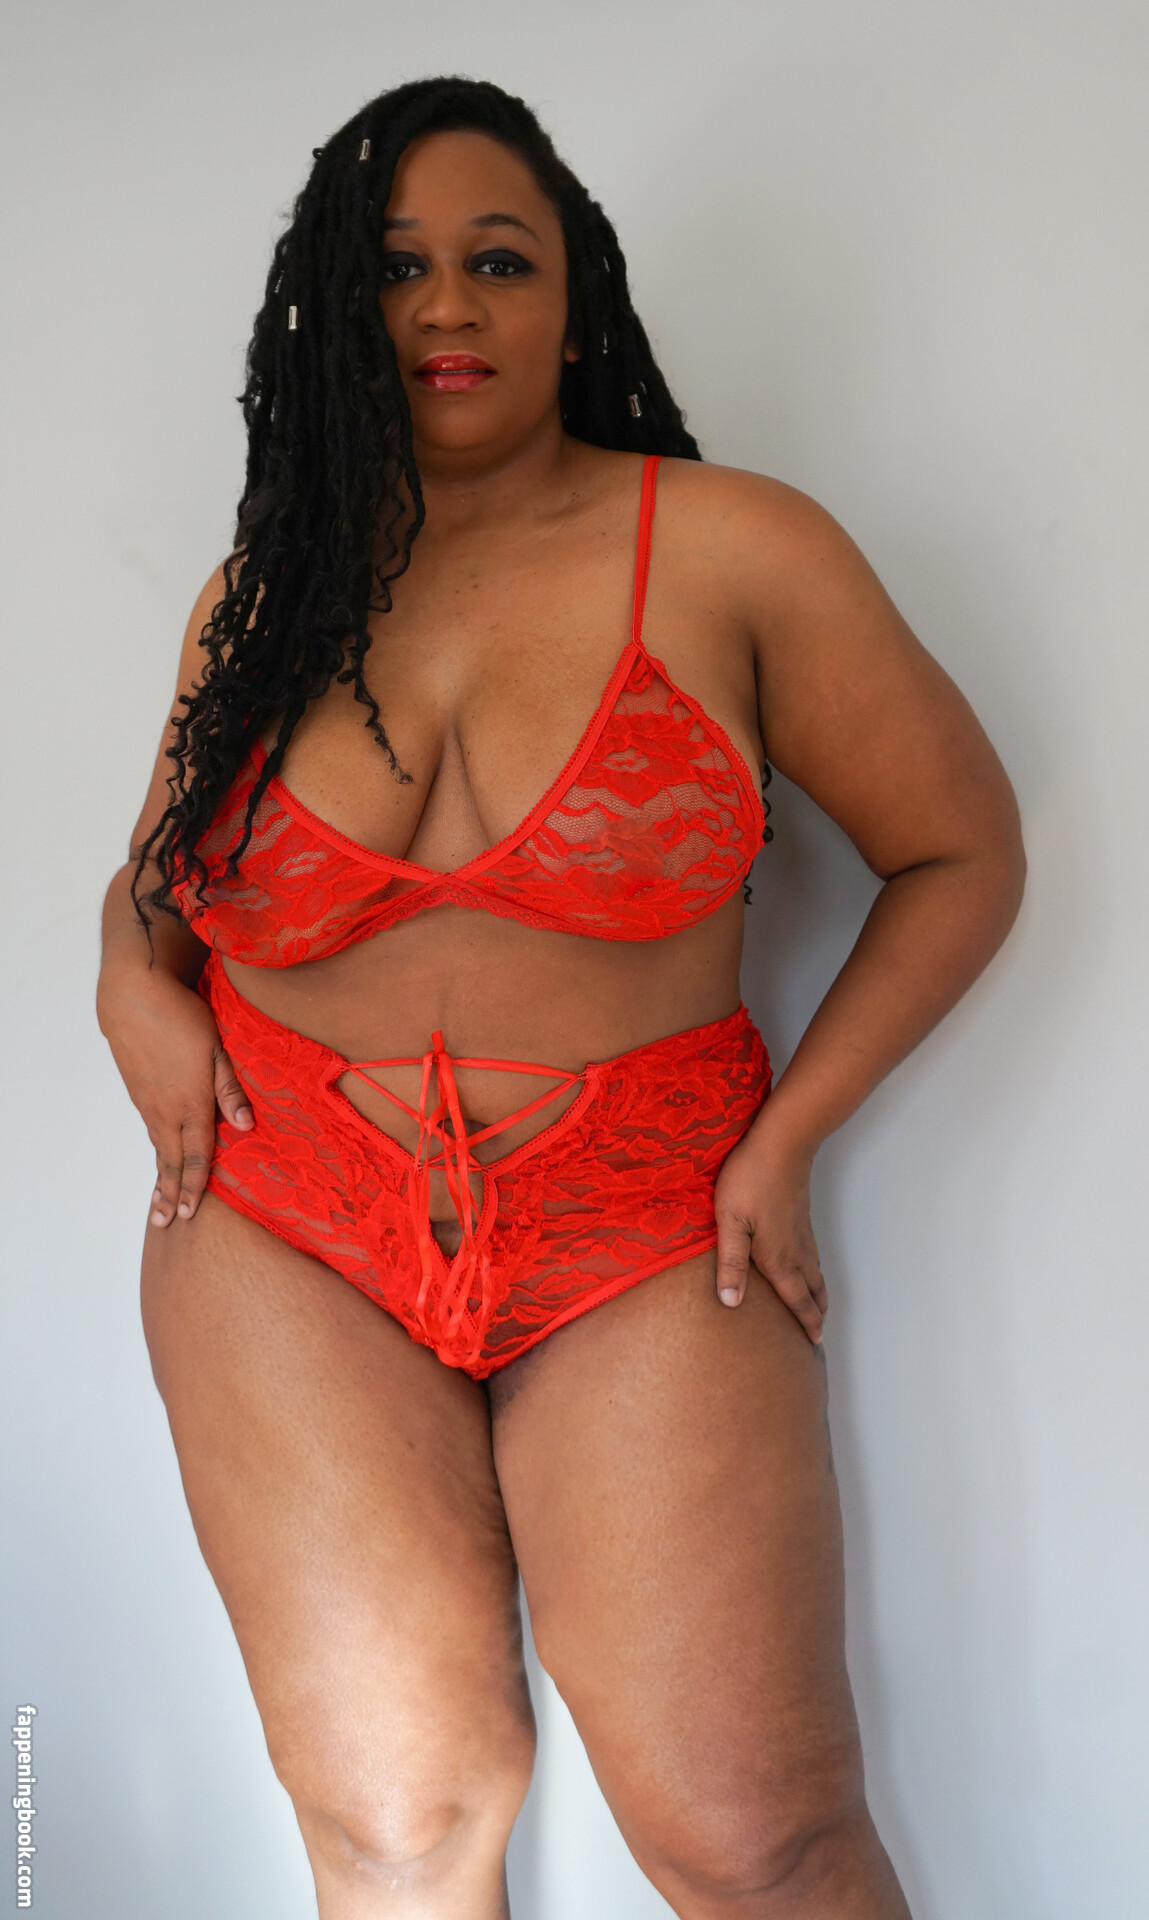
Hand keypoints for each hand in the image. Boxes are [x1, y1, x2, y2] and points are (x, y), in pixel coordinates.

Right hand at [98, 966, 252, 1227]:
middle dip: (171, 1195)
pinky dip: (156, 1152)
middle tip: (166, 1225)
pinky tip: (159, 1158)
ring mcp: (148, 1102)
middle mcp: (166, 1110)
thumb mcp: (217, 1049)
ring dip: (160, 1178)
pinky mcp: (138, 1091)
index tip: (192, 1213)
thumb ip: (230, 1090)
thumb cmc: (182, 1017)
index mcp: (190, 1104)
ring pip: (158, 1148)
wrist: (133, 997)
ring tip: (158, 1205)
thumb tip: (246, 1127)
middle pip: (171, 1161)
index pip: (197, 1155)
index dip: (197, 1186)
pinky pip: (150, 1130)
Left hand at [713, 1128, 827, 1342]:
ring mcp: (801, 1233)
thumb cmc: (749, 1179)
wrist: (782, 1144)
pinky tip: (808, 1269)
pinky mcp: (801, 1217)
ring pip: (816, 1272)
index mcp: (778, 1257)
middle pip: (812, 1289)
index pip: (796, 1299)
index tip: (815, 1343)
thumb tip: (732, 1303)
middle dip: (816, 1313)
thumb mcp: (730, 1221)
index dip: (805, 1322)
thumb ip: (730, 1263)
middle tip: (819, 1334)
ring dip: (819, 1294)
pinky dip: (816, 1273)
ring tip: (819, 1308)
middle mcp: (795, 1250)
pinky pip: (813, 1256)